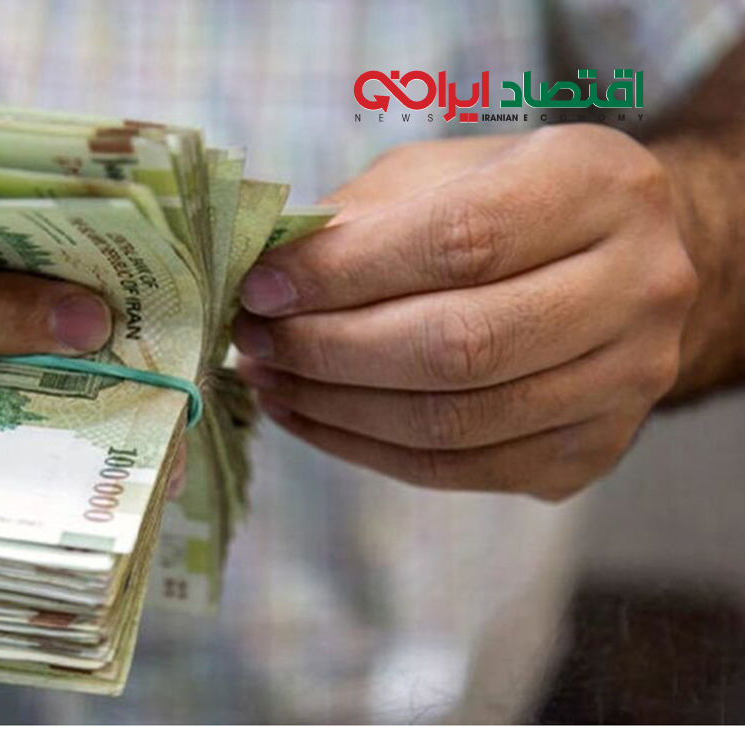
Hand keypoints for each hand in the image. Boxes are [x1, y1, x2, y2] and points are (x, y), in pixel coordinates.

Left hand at [234, 125, 697, 499]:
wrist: (619, 265)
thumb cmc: (507, 202)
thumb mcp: (441, 173)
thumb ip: (362, 215)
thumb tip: (268, 276)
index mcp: (599, 185)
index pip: (461, 241)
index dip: (345, 272)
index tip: (261, 287)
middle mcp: (639, 286)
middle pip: (460, 345)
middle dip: (330, 348)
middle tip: (252, 339)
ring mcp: (626, 382)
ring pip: (453, 421)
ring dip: (334, 407)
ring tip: (267, 377)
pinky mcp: (591, 452)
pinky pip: (457, 469)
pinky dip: (363, 448)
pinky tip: (307, 414)